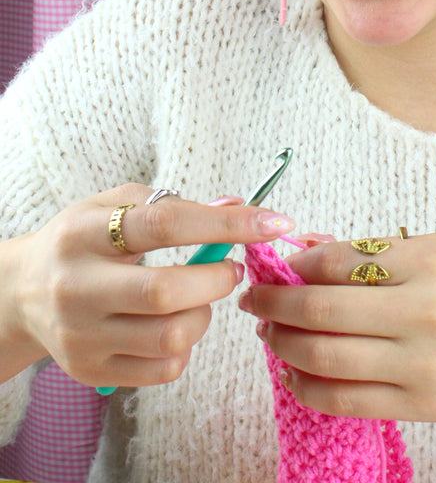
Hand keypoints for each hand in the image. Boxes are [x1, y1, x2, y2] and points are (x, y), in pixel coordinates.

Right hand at [8, 186, 293, 387]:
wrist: (22, 293)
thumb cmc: (83, 240)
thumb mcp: (115, 204)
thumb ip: (174, 203)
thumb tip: (236, 208)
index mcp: (85, 233)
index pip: (165, 224)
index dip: (225, 223)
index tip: (272, 221)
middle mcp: (77, 287)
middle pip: (166, 292)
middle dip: (216, 279)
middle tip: (229, 269)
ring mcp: (82, 335)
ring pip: (170, 337)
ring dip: (205, 314)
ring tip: (200, 296)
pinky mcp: (91, 370)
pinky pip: (164, 369)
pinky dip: (186, 346)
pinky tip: (176, 323)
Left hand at [241, 231, 435, 425]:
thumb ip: (384, 253)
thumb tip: (317, 251)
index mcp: (432, 262)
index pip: (340, 261)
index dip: (299, 262)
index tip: (281, 262)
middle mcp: (424, 314)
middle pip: (321, 310)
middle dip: (275, 302)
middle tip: (255, 297)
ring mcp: (422, 366)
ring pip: (325, 357)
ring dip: (285, 343)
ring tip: (270, 332)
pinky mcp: (422, 406)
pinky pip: (347, 399)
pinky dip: (310, 384)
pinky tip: (296, 371)